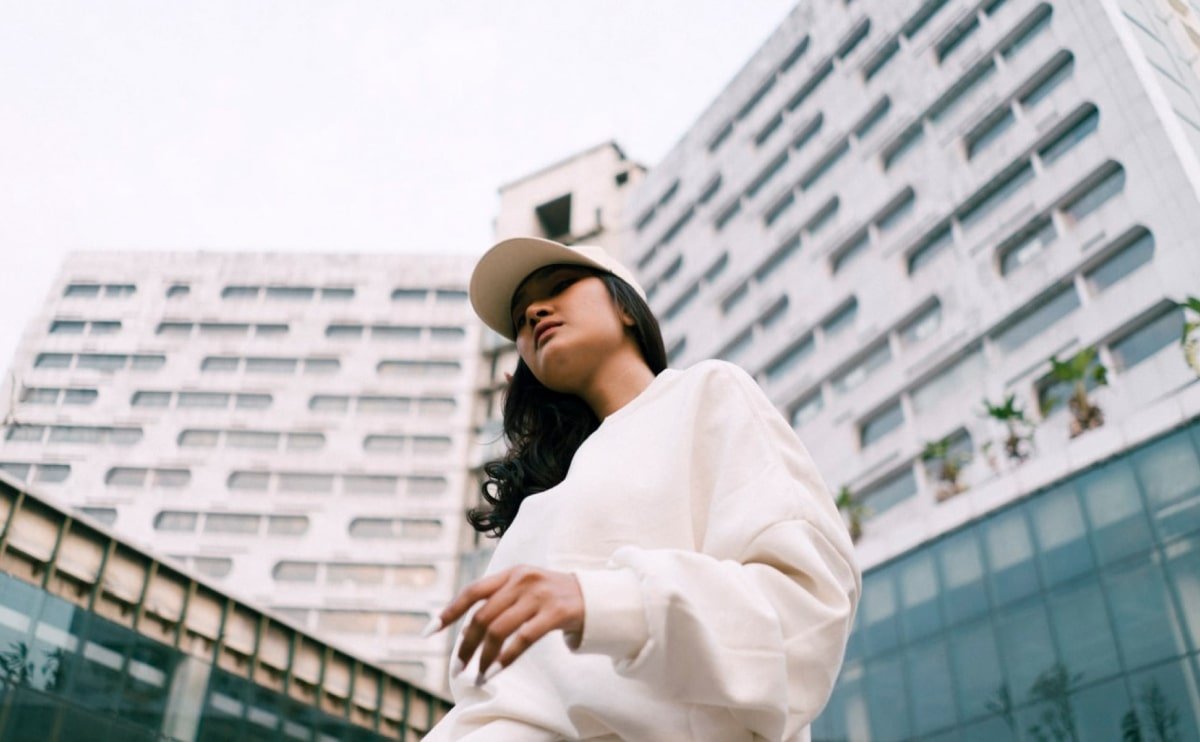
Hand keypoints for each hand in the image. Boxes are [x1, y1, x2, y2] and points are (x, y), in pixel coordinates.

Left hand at [425, 566, 583, 684]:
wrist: (595, 597)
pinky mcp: (556, 612)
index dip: (449, 611)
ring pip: (499, 629)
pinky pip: (523, 639)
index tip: (430, 632)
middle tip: (458, 668)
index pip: (472, 591)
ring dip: (483, 657)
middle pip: (482, 616)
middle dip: (465, 645)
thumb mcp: (525, 588)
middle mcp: (522, 580)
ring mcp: (539, 595)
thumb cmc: (553, 597)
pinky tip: (496, 671)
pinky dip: (505, 658)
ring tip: (477, 676)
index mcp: (511, 573)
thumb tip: (466, 630)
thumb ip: (500, 599)